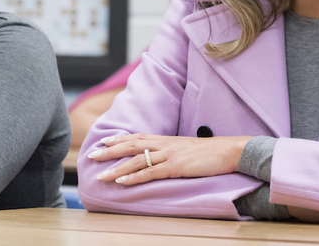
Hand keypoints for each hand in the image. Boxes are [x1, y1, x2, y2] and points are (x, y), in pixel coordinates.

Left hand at [87, 133, 251, 185]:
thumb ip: (169, 150)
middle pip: (130, 145)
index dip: (118, 139)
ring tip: (100, 174)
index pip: (136, 136)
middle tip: (91, 155)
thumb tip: (157, 157)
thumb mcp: (184, 148)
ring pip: (136, 160)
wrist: (227, 151)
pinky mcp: (175, 167)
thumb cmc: (207, 152)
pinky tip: (122, 182)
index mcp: (164, 139)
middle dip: (109, 151)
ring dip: (116, 168)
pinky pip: (150, 172)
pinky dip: (134, 177)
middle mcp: (163, 144)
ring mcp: (168, 155)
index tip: (102, 141)